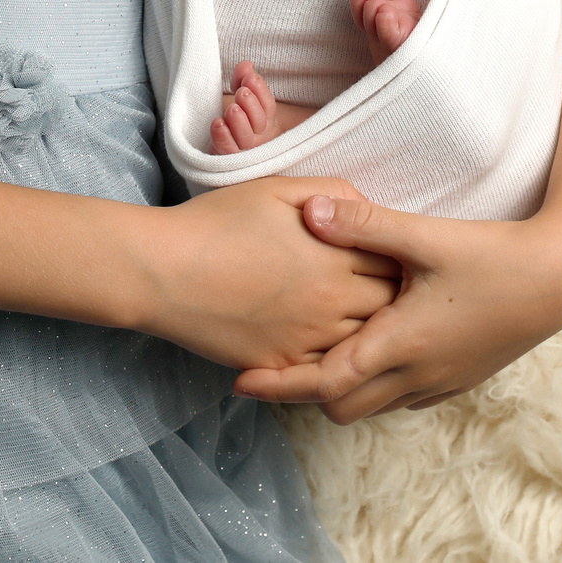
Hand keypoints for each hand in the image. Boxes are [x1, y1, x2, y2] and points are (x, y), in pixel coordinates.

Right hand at [139, 177, 399, 370]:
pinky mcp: (283, 366)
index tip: (394, 256)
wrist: (164, 271)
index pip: (393, 263)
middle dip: (393, 298)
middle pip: (388, 307)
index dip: (397, 259)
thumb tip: (366, 208)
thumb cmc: (218, 222)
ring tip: (370, 321)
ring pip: (364, 345)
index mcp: (335, 256)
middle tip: (391, 291)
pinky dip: (338, 361)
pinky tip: (335, 348)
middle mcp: (332, 302)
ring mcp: (309, 339)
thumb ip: (332, 193)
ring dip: (370, 332)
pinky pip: (328, 371)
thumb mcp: (277, 190)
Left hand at [211, 60, 280, 153]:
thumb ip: (242, 80)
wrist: (227, 151)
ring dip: (239, 122)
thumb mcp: (241, 96)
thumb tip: (246, 64)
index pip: (268, 105)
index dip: (260, 91)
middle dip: (251, 105)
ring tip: (232, 109)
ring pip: (246, 138)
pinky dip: (223, 137)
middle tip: (242, 93)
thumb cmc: (238, 120)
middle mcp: (259, 136)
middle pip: (259, 122)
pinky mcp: (229, 160)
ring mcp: (245, 150)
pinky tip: (218, 124)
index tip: (250, 78)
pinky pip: (228, 151)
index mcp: (266, 119)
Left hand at [232, 195, 561, 421]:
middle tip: (278, 362)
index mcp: (400, 343)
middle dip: (307, 391)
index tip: (242, 379)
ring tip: (314, 356)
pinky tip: (371, 349)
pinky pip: (403, 397)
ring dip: (343, 388)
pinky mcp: (459, 378)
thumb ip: (364, 223)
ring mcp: (440, 381)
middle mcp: (417, 374)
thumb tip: (309, 211)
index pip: (325, 383)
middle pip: (343, 406)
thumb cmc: (494, 256)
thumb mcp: (425, 235)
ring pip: (374, 406)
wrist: (559, 281)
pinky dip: (376, 385)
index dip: (280, 384)